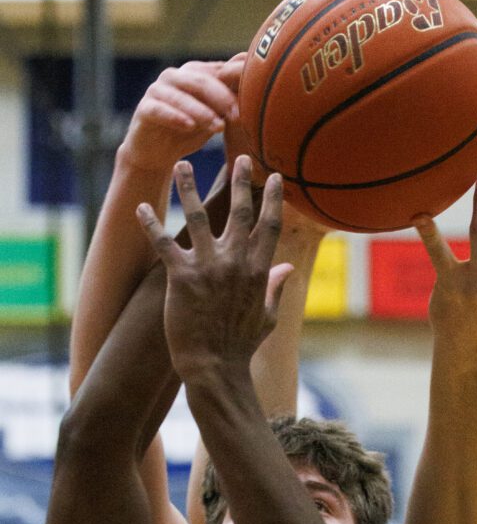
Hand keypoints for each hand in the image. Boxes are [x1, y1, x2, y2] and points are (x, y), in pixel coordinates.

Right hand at [120, 58, 243, 172]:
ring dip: (201, 110)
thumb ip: (231, 102)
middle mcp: (175, 77)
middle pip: (201, 80)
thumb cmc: (189, 131)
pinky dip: (175, 116)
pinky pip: (159, 109)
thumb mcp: (215, 117)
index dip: (235, 83)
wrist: (156, 153)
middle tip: (238, 116)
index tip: (255, 100)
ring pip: (181, 95)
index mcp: (195, 74)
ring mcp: (157, 90)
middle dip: (221, 98)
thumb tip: (263, 86)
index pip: (218, 71)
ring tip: (218, 126)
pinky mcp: (144, 109)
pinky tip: (189, 126)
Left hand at [137, 156, 292, 379]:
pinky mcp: (180, 276)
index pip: (269, 226)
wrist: (214, 367)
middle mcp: (234, 262)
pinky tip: (141, 206)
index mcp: (258, 271)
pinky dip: (150, 223)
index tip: (275, 177)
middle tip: (240, 156)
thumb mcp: (266, 317)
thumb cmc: (240, 346)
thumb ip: (275, 288)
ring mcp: (207, 266)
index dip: (273, 199)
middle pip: (240, 212)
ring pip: (198, 216)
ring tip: (182, 164)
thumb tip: (289, 270)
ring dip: (188, 187)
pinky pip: (163, 242)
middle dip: (241, 181)